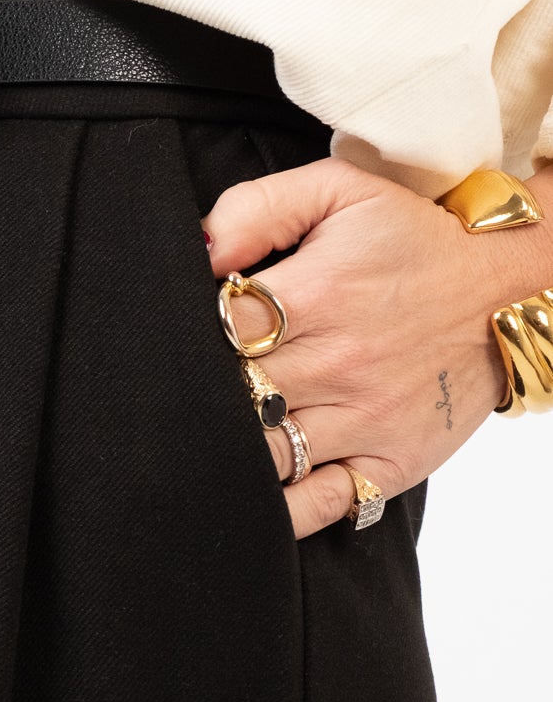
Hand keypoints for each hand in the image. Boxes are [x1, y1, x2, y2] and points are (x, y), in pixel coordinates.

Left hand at [200, 157, 552, 537]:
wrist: (510, 287)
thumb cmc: (416, 240)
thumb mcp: (340, 191)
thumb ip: (256, 208)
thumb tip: (199, 249)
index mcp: (318, 294)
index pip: (218, 328)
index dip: (190, 333)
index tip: (192, 334)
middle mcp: (338, 364)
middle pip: (231, 397)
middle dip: (201, 395)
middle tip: (190, 391)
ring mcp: (364, 420)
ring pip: (263, 455)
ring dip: (229, 450)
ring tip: (212, 436)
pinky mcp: (389, 463)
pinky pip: (316, 505)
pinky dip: (276, 510)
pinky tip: (251, 497)